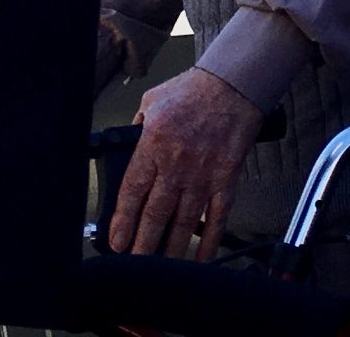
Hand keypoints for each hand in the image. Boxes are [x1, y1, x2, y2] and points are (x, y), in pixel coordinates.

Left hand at [107, 66, 263, 257]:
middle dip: (143, 243)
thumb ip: (136, 128)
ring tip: (161, 266)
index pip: (133, 190)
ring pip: (184, 221)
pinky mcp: (226, 178)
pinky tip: (201, 256)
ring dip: (172, 248)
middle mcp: (178, 163)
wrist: (233, 84)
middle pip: (156, 213)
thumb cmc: (194, 90)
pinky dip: (210, 239)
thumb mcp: (152, 101)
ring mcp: (203, 174)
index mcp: (155, 143)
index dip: (123, 221)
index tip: (117, 242)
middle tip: (135, 263)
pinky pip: (217, 216)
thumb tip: (127, 147)